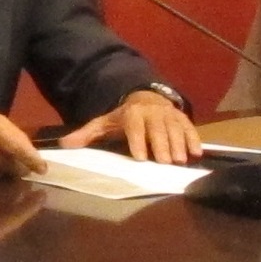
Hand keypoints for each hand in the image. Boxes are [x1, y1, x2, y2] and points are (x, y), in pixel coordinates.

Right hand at [0, 105, 42, 178]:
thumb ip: (9, 134)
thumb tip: (29, 152)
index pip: (18, 147)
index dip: (32, 160)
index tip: (42, 169)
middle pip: (12, 167)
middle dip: (21, 170)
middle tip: (25, 169)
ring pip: (0, 176)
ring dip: (7, 175)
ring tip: (7, 170)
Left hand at [60, 90, 202, 163]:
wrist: (146, 98)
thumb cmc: (124, 118)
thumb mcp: (104, 123)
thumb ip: (86, 135)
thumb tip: (63, 145)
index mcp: (132, 113)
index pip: (135, 126)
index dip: (137, 140)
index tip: (140, 157)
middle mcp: (152, 112)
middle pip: (158, 129)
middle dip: (161, 145)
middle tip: (164, 163)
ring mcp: (169, 114)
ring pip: (175, 129)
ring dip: (178, 145)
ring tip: (180, 161)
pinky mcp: (182, 117)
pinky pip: (190, 128)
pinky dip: (194, 140)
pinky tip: (197, 154)